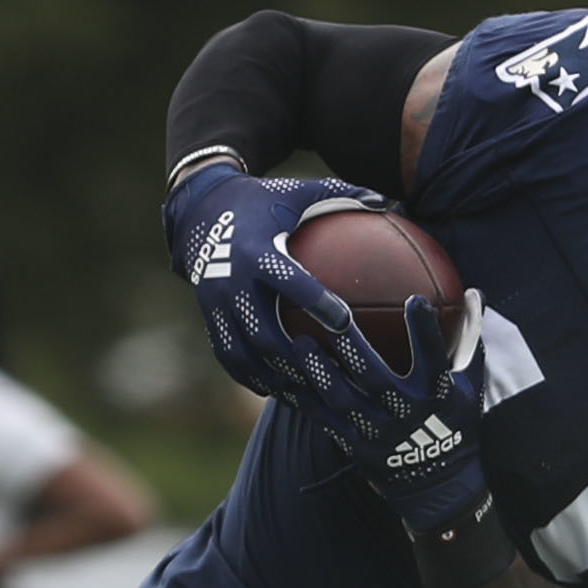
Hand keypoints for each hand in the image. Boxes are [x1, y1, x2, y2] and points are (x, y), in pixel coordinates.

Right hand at [162, 162, 388, 392]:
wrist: (199, 209)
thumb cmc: (262, 200)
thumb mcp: (297, 191)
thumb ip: (342, 195)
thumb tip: (389, 201)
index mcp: (258, 251)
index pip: (289, 282)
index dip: (316, 303)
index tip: (345, 322)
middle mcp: (233, 281)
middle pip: (264, 331)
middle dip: (296, 358)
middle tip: (331, 377)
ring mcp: (216, 303)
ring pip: (245, 352)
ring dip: (276, 376)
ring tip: (308, 395)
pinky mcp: (209, 317)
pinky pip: (228, 356)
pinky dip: (251, 376)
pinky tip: (278, 391)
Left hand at [264, 286, 492, 534]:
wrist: (440, 489)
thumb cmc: (456, 428)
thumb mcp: (471, 387)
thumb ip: (469, 340)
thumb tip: (472, 293)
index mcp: (439, 396)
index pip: (435, 360)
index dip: (425, 333)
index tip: (415, 301)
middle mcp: (407, 414)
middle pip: (375, 378)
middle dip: (352, 347)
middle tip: (331, 316)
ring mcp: (379, 433)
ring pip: (344, 399)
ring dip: (322, 372)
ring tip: (300, 344)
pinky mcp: (357, 447)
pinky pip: (326, 420)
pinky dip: (307, 399)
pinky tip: (288, 375)